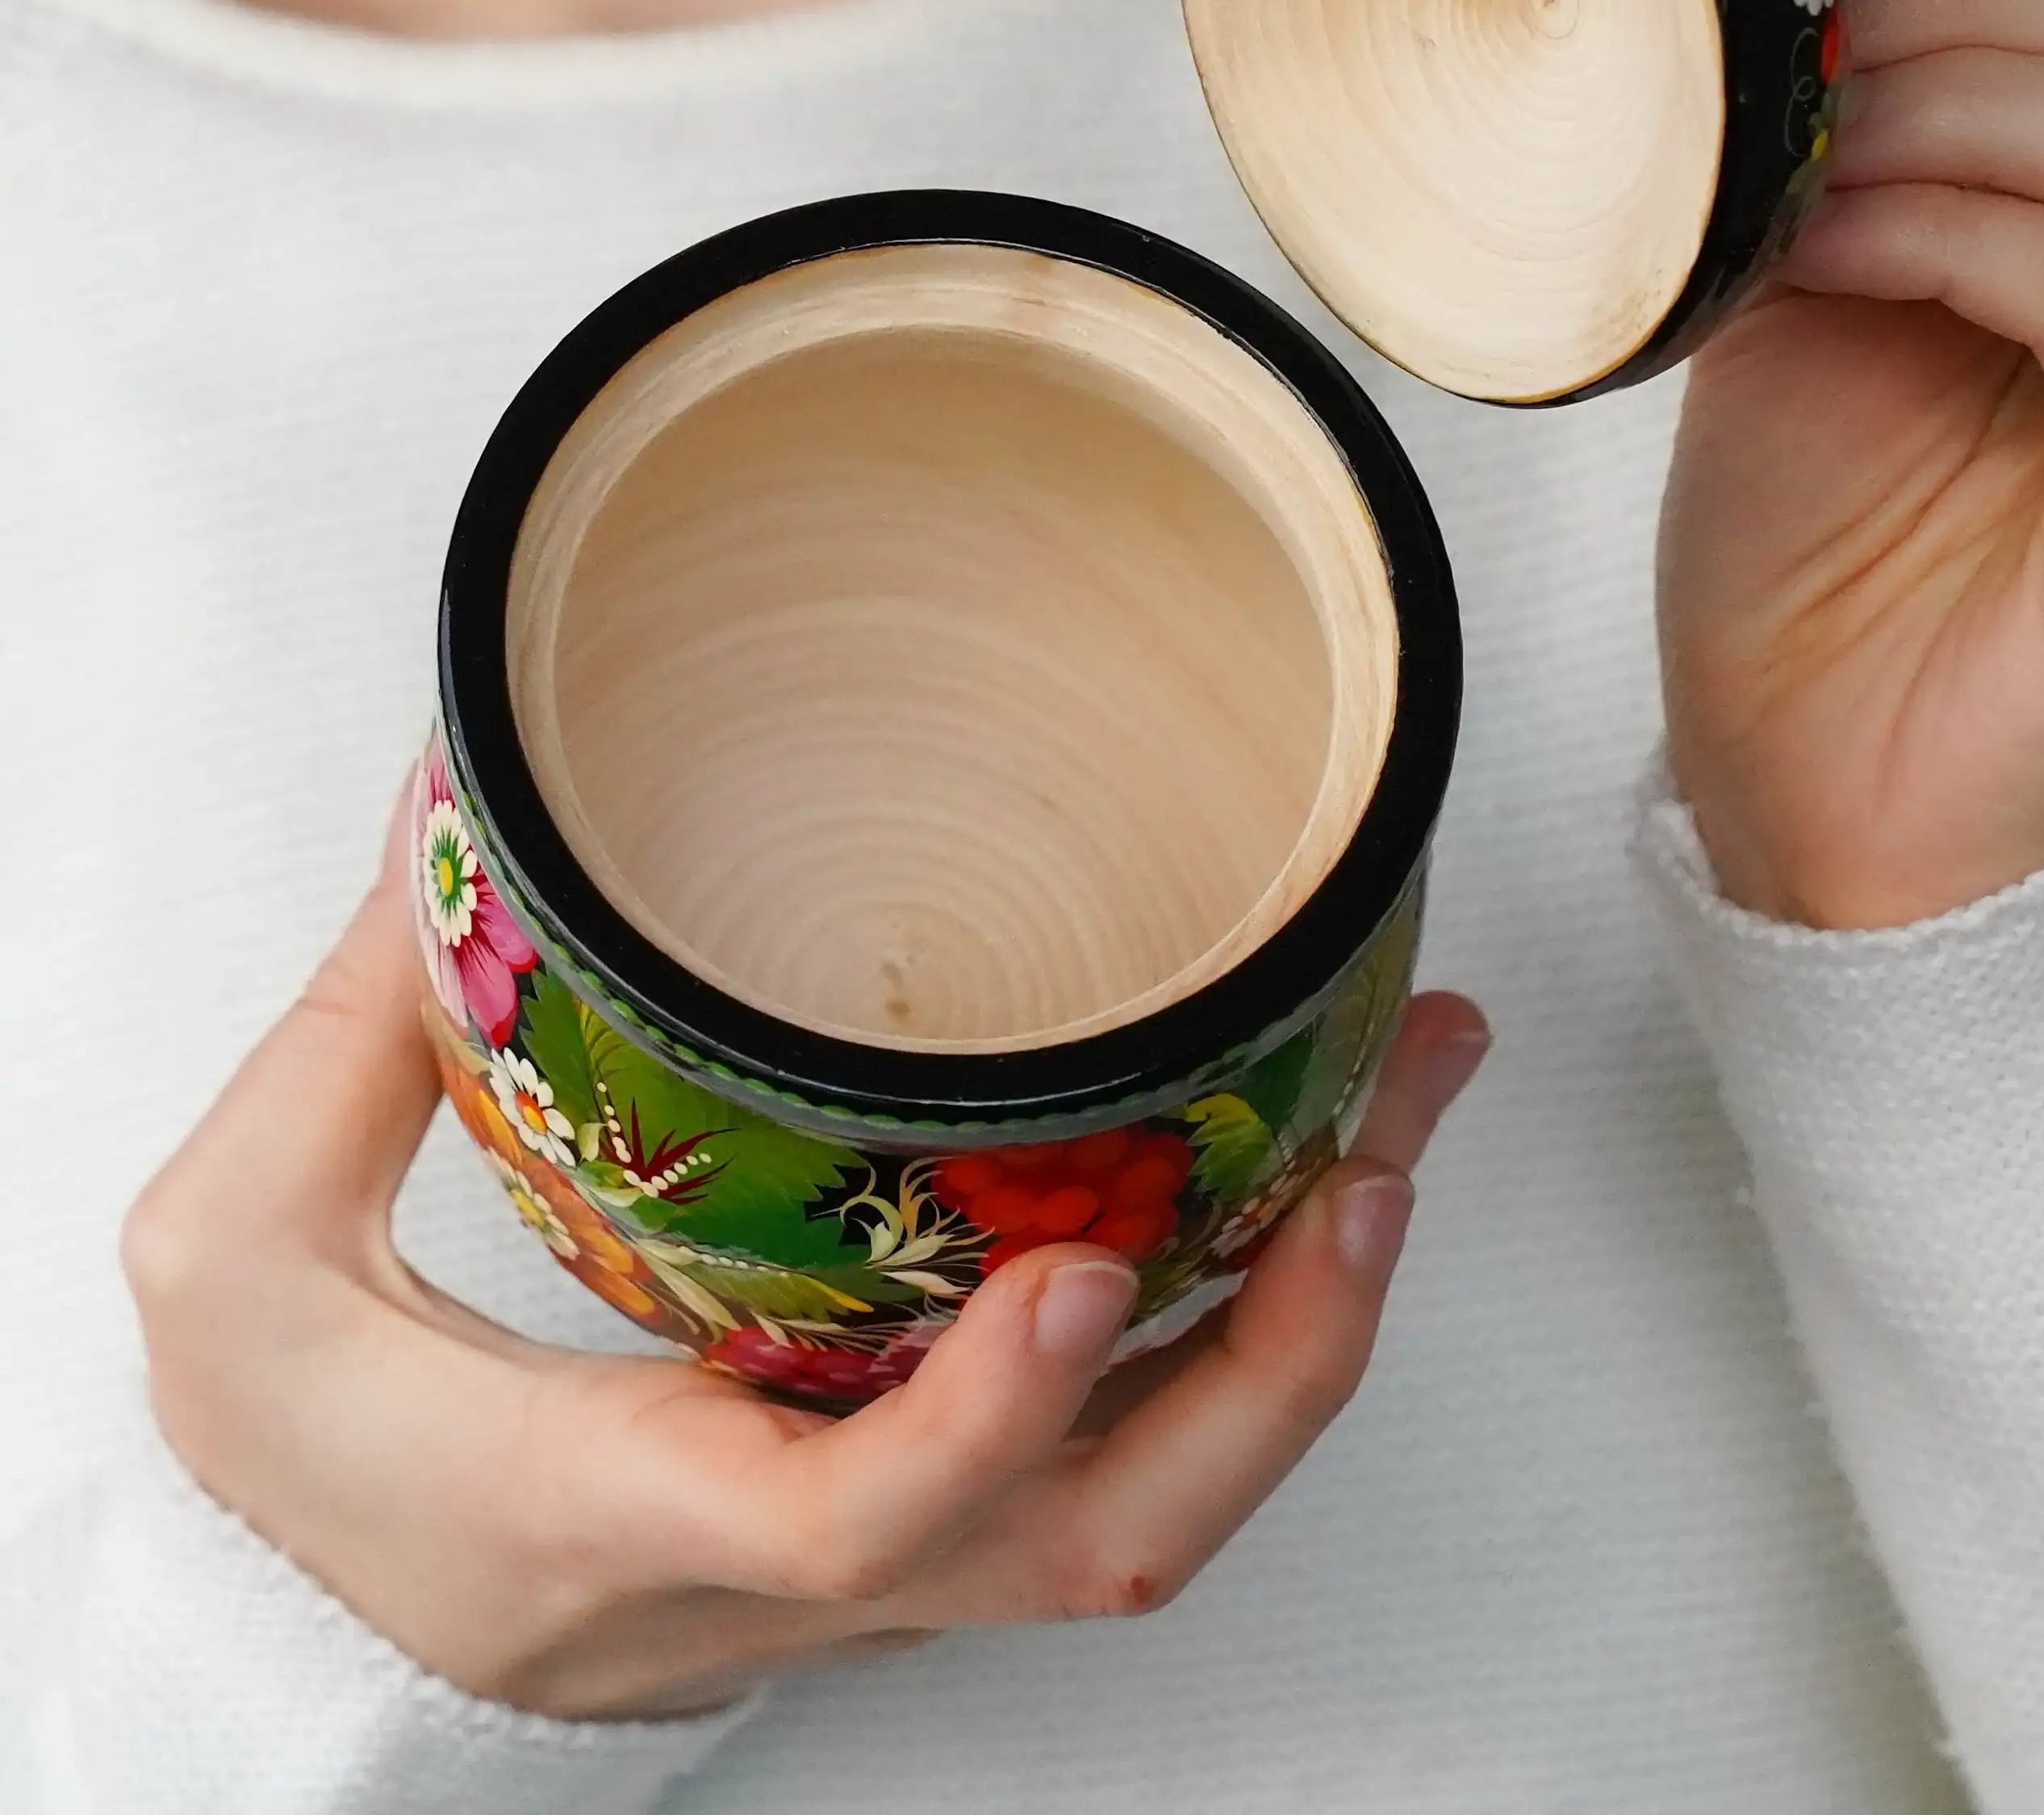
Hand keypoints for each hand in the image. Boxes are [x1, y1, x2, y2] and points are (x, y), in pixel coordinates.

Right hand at [122, 803, 1489, 1719]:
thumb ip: (353, 1043)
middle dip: (1281, 1361)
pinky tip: (1318, 1163)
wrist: (351, 1623)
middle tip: (1378, 1148)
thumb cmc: (310, 1463)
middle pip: (1104, 1539)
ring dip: (1314, 1319)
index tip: (1090, 1272)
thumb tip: (456, 815)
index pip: (851, 1529)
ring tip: (1406, 1107)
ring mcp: (905, 1549)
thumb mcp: (244, 1259)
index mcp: (637, 1511)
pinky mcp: (937, 1506)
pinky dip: (1256, 1312)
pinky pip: (1139, 1440)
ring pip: (1164, 1497)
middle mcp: (819, 1560)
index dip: (988, 1425)